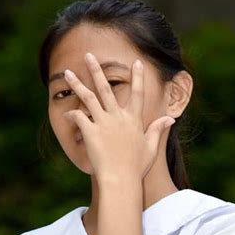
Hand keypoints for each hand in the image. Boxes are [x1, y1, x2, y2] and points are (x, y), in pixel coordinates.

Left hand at [62, 52, 174, 182]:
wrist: (121, 179)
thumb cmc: (136, 168)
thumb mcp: (151, 148)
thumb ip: (158, 130)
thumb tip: (170, 119)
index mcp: (134, 120)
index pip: (137, 93)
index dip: (137, 77)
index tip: (135, 63)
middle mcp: (118, 117)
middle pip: (106, 88)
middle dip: (97, 70)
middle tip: (89, 55)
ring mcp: (104, 122)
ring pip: (88, 97)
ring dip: (78, 83)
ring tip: (67, 72)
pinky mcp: (91, 131)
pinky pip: (78, 117)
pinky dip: (71, 114)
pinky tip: (65, 114)